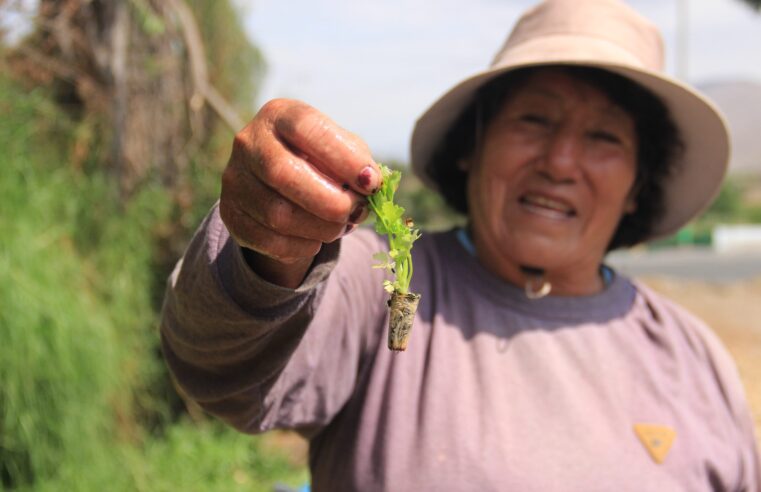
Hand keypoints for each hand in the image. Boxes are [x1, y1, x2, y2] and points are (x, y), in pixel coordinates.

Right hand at [220, 99, 379, 287]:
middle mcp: (249, 142)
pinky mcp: (230, 214)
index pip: (306, 129)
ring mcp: (234, 179)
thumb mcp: (340, 151)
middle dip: (330, 201)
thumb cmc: (319, 162)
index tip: (370, 182)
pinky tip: (316, 241)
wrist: (280, 186)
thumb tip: (369, 183)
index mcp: (279, 116)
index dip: (342, 157)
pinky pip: (267, 239)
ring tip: (340, 227)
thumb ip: (357, 162)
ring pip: (277, 214)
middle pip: (283, 174)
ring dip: (320, 228)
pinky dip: (301, 246)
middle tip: (356, 212)